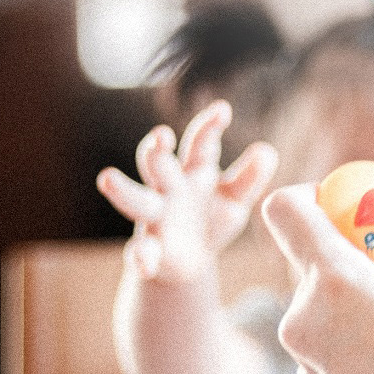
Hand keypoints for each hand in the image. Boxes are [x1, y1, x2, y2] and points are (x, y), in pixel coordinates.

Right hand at [97, 100, 278, 287]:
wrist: (190, 262)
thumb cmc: (212, 219)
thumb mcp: (235, 200)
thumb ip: (249, 178)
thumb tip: (267, 151)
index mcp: (193, 171)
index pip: (199, 144)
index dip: (209, 126)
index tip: (223, 110)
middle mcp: (169, 188)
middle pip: (158, 164)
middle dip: (157, 151)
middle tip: (160, 137)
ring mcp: (155, 217)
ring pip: (136, 200)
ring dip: (123, 190)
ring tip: (106, 178)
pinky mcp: (149, 250)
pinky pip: (140, 251)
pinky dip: (140, 256)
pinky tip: (144, 262)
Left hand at [261, 185, 373, 373]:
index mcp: (333, 282)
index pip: (286, 210)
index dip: (314, 196)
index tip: (354, 207)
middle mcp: (303, 316)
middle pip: (309, 256)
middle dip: (352, 248)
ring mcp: (304, 356)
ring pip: (323, 299)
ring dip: (359, 292)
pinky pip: (328, 336)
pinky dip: (355, 329)